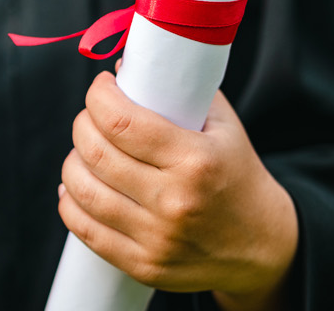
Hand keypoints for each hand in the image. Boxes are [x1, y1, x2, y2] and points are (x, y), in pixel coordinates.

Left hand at [58, 71, 297, 310]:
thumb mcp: (224, 127)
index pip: (120, 122)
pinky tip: (77, 186)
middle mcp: (174, 201)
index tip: (101, 87)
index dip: (98, 97)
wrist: (263, 246)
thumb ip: (180, 90)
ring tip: (85, 151)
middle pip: (96, 152)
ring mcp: (157, 238)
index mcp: (197, 160)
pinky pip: (85, 229)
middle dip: (83, 124)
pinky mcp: (144, 265)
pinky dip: (71, 201)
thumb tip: (123, 68)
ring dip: (73, 161)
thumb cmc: (238, 176)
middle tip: (92, 116)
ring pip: (82, 190)